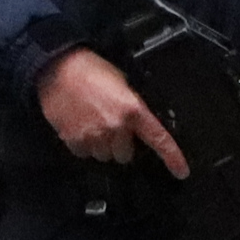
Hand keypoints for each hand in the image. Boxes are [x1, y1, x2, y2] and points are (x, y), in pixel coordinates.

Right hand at [39, 47, 188, 177]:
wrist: (58, 68)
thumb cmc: (90, 70)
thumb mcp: (122, 84)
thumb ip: (132, 108)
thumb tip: (136, 124)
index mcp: (133, 110)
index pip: (158, 138)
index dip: (172, 157)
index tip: (181, 171)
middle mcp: (116, 126)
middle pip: (125, 155)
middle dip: (120, 145)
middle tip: (111, 127)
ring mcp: (94, 135)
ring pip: (104, 156)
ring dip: (102, 145)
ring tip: (93, 123)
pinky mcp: (74, 140)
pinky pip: (84, 153)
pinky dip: (84, 144)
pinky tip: (81, 125)